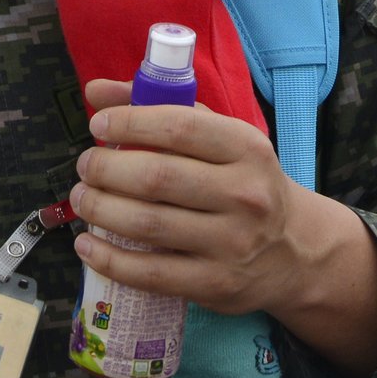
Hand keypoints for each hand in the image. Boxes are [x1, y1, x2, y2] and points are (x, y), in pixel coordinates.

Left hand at [70, 79, 300, 316]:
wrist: (294, 251)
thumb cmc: (245, 182)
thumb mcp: (220, 137)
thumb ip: (161, 108)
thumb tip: (96, 92)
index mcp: (246, 148)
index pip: (179, 127)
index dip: (130, 123)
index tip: (98, 124)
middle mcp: (243, 194)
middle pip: (156, 177)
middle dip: (106, 169)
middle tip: (85, 166)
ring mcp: (230, 244)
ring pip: (148, 224)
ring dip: (100, 210)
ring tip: (81, 199)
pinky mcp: (215, 285)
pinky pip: (150, 273)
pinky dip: (109, 259)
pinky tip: (87, 245)